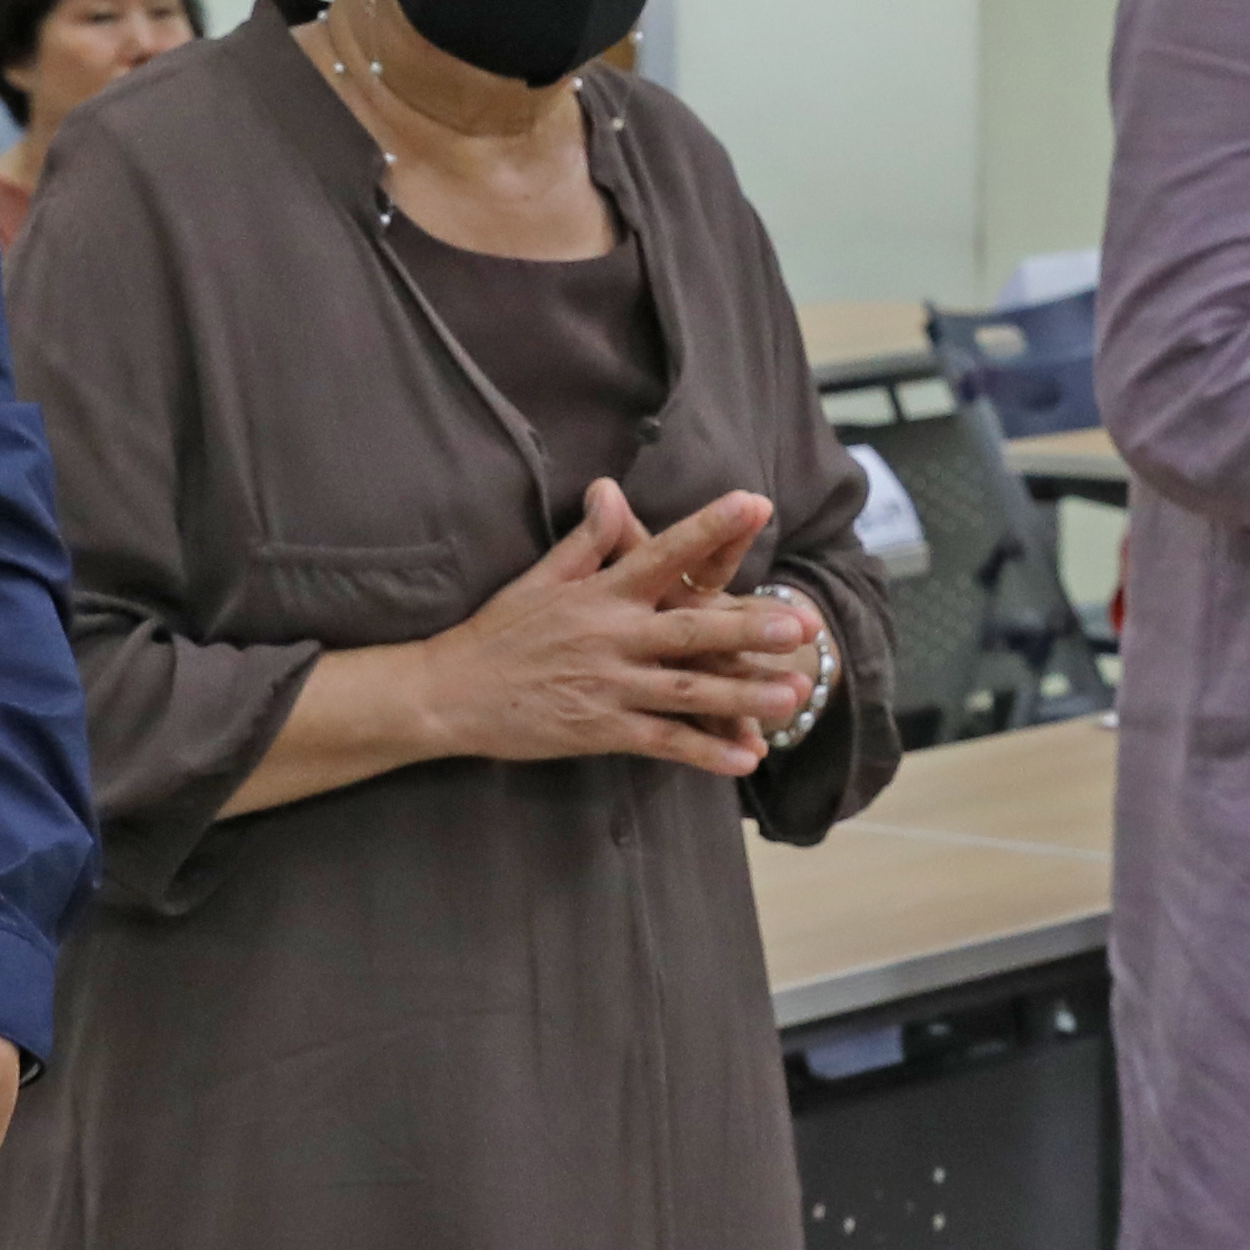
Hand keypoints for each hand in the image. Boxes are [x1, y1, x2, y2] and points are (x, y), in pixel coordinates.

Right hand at [411, 485, 808, 777]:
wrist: (450, 691)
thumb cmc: (499, 631)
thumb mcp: (540, 577)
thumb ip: (586, 539)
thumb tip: (611, 490)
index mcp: (601, 592)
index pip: (664, 552)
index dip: (710, 528)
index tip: (756, 504)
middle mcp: (611, 636)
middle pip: (690, 630)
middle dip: (748, 628)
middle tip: (799, 624)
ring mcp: (608, 686)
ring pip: (686, 691)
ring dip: (742, 695)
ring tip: (791, 696)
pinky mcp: (600, 730)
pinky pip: (662, 741)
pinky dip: (705, 752)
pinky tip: (746, 758)